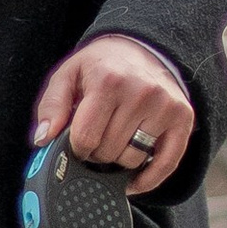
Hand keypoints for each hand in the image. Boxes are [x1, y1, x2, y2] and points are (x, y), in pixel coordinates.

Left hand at [32, 36, 194, 194]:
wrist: (141, 47)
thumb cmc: (101, 66)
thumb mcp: (68, 75)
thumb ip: (52, 106)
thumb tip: (43, 139)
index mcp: (109, 81)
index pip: (86, 138)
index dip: (76, 148)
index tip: (77, 142)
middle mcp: (141, 92)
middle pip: (109, 152)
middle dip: (96, 153)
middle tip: (96, 140)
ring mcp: (165, 106)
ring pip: (133, 160)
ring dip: (119, 161)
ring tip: (115, 142)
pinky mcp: (183, 118)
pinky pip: (166, 164)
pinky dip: (148, 180)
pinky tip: (133, 181)